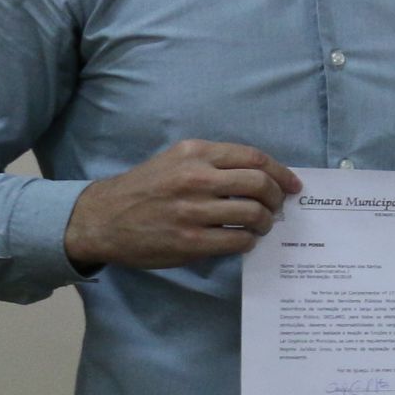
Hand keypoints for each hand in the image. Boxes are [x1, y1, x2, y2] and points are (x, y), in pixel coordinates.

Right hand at [62, 140, 301, 269]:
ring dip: (265, 222)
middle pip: (260, 184)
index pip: (254, 158)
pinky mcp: (189, 241)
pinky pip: (238, 240)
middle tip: (277, 207)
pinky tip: (243, 240)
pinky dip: (248, 241)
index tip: (292, 185)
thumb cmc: (145, 188)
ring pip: (253, 214)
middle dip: (277, 197)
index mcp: (195, 153)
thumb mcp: (175, 160)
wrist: (102, 218)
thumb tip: (264, 176)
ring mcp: (192, 211)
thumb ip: (215, 163)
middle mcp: (195, 178)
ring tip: (260, 225)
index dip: (281, 172)